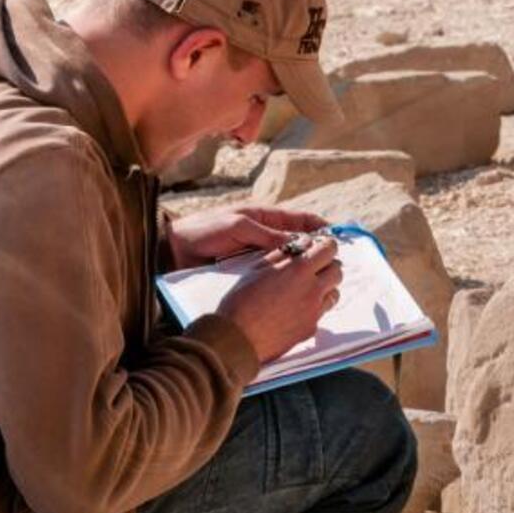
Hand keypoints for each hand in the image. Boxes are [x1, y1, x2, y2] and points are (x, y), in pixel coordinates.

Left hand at [164, 205, 327, 268]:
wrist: (174, 250)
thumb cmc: (204, 230)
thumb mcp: (238, 227)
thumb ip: (267, 235)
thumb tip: (299, 245)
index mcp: (265, 218)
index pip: (300, 220)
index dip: (321, 227)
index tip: (339, 237)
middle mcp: (265, 237)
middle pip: (298, 243)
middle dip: (317, 252)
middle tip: (336, 265)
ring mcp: (258, 256)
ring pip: (287, 263)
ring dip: (301, 270)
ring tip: (321, 282)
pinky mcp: (249, 274)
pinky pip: (272, 277)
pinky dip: (284, 283)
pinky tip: (295, 294)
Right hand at [217, 235, 343, 362]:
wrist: (237, 337)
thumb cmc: (241, 301)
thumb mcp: (258, 268)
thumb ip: (282, 254)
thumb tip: (299, 245)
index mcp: (299, 270)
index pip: (330, 249)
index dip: (326, 246)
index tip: (320, 247)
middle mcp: (312, 290)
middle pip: (337, 271)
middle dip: (328, 265)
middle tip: (313, 267)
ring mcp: (314, 311)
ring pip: (334, 293)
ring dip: (325, 287)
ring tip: (305, 289)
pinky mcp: (311, 328)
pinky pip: (322, 312)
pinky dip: (315, 307)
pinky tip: (296, 309)